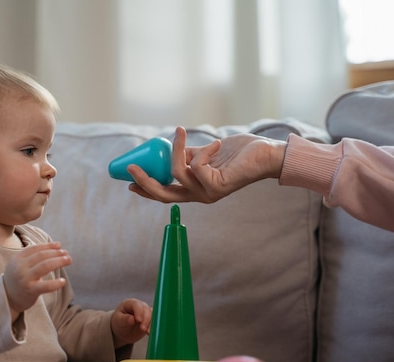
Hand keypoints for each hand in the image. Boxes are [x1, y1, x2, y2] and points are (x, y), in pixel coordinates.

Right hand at [3, 242, 70, 318]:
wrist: (8, 299)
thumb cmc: (19, 279)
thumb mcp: (20, 264)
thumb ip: (34, 255)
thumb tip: (57, 246)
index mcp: (17, 258)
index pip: (35, 248)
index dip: (48, 246)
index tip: (59, 245)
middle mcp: (20, 267)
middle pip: (42, 255)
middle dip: (56, 253)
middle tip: (66, 253)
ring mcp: (25, 279)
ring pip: (45, 266)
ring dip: (59, 261)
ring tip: (68, 260)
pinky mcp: (30, 290)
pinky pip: (45, 285)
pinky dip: (56, 283)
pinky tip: (63, 281)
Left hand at [111, 298, 151, 347]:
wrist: (123, 331)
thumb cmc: (119, 323)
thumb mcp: (118, 322)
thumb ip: (125, 320)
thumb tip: (132, 319)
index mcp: (130, 303)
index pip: (136, 305)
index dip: (138, 311)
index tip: (138, 320)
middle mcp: (140, 306)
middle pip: (146, 309)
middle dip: (146, 319)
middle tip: (142, 329)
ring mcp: (146, 312)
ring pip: (152, 315)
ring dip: (151, 323)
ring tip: (147, 332)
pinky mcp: (150, 319)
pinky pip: (155, 322)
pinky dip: (154, 327)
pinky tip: (150, 333)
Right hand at [127, 126, 286, 203]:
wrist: (264, 154)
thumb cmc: (237, 153)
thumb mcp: (205, 152)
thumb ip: (187, 154)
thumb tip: (167, 148)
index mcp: (194, 190)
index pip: (164, 194)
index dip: (145, 189)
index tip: (129, 180)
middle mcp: (200, 196)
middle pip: (163, 194)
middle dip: (145, 181)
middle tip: (132, 166)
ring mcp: (208, 193)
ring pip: (177, 174)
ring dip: (176, 150)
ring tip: (181, 132)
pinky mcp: (218, 186)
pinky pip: (197, 165)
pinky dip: (204, 150)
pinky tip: (217, 144)